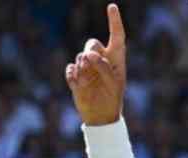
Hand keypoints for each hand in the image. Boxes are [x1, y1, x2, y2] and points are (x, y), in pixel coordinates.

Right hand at [65, 4, 127, 126]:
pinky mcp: (76, 76)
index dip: (114, 21)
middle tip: (91, 63)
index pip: (117, 36)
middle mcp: (101, 60)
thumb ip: (104, 67)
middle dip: (90, 51)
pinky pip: (70, 68)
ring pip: (80, 56)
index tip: (112, 7)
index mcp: (116, 59)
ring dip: (83, 67)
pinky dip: (73, 75)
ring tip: (88, 81)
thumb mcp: (114, 84)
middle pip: (92, 44)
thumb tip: (88, 55)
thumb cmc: (112, 99)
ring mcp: (87, 68)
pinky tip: (78, 84)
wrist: (100, 117)